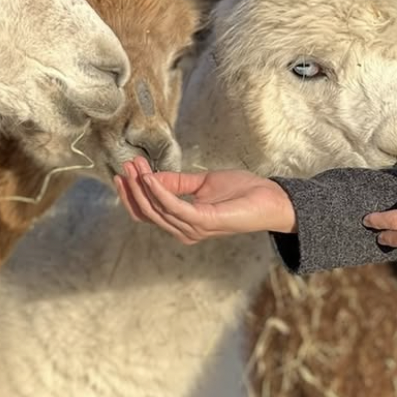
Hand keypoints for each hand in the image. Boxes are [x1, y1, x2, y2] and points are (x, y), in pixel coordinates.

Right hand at [114, 159, 296, 243]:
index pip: (148, 213)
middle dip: (133, 189)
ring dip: (143, 187)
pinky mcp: (204, 222)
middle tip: (125, 166)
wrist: (270, 198)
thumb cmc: (242, 192)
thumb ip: (178, 182)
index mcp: (183, 223)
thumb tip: (151, 176)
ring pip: (157, 210)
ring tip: (135, 167)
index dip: (133, 193)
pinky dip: (160, 192)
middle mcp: (185, 231)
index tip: (125, 170)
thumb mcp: (203, 183)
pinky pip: (174, 207)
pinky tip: (150, 177)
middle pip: (148, 213)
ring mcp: (194, 229)